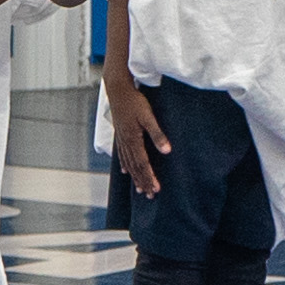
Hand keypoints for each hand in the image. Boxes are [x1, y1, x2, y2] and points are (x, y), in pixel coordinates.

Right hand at [107, 81, 170, 197]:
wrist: (117, 89)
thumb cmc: (134, 101)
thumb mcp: (149, 116)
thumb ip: (157, 134)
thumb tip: (167, 150)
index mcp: (133, 139)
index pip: (142, 164)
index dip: (149, 177)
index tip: (155, 189)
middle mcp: (126, 142)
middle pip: (135, 167)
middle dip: (143, 182)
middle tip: (149, 195)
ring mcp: (121, 139)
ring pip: (128, 163)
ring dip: (135, 177)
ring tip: (140, 188)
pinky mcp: (120, 134)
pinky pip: (122, 155)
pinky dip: (125, 165)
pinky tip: (126, 172)